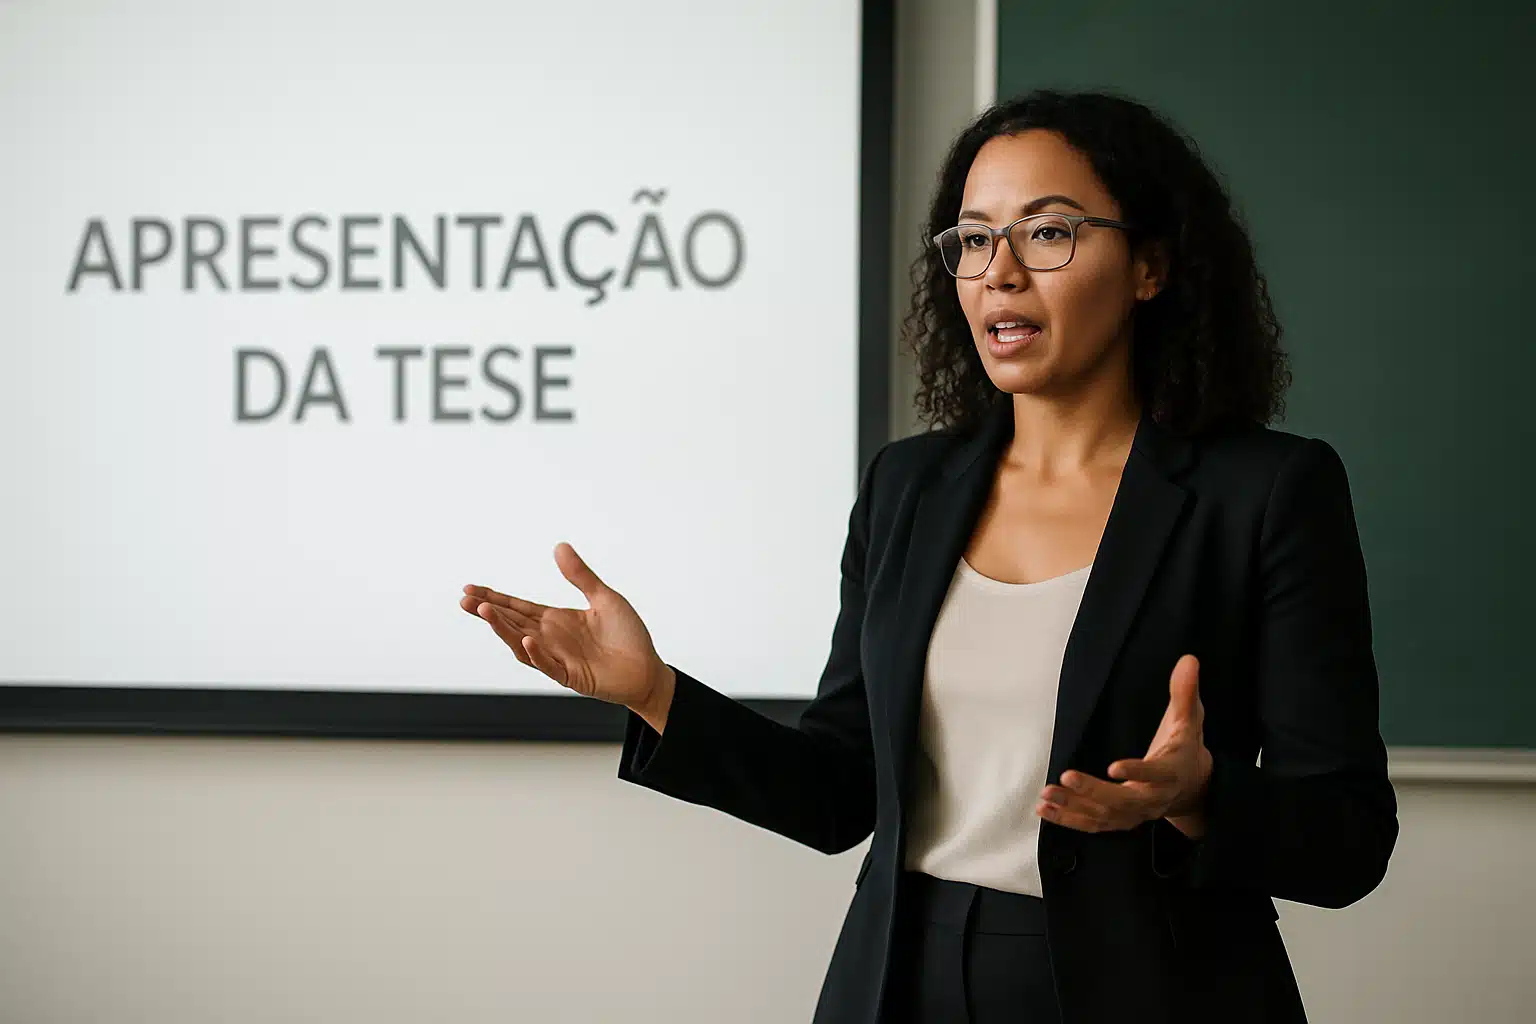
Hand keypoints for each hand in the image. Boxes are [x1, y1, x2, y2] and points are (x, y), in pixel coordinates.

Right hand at [459, 542, 672, 716]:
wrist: (648, 669)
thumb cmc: (627, 635)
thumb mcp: (604, 598)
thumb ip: (580, 576)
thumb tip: (559, 546)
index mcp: (555, 620)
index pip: (517, 607)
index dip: (494, 598)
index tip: (469, 588)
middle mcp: (551, 639)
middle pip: (512, 624)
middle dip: (488, 611)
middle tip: (464, 600)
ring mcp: (558, 658)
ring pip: (522, 645)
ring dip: (504, 630)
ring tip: (485, 611)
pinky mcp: (572, 676)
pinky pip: (549, 666)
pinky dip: (537, 654)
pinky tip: (527, 640)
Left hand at [1035, 653, 1212, 836]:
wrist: (1192, 786)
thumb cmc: (1184, 747)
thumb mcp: (1189, 719)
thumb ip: (1185, 692)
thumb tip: (1188, 659)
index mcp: (1171, 772)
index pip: (1156, 774)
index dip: (1137, 771)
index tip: (1113, 766)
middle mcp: (1153, 798)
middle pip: (1125, 801)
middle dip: (1094, 792)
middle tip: (1067, 776)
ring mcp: (1136, 813)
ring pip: (1104, 816)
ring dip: (1074, 807)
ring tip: (1047, 795)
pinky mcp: (1121, 820)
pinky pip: (1094, 824)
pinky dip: (1069, 820)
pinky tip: (1044, 810)